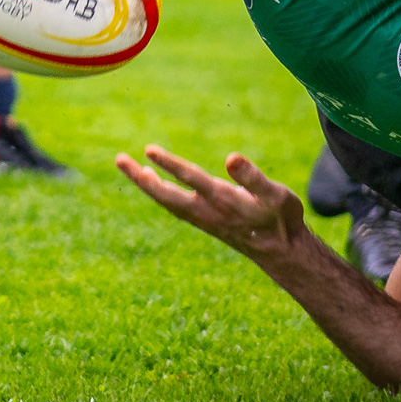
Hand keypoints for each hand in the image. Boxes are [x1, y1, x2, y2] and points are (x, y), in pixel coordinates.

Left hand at [118, 146, 309, 263]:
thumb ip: (253, 177)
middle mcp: (206, 211)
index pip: (190, 179)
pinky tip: (157, 185)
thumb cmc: (281, 218)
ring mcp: (203, 218)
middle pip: (165, 194)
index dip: (170, 164)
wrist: (280, 251)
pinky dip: (161, 193)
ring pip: (167, 200)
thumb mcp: (276, 194)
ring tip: (133, 169)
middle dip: (141, 177)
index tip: (148, 150)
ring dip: (148, 185)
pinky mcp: (205, 222)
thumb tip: (231, 158)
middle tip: (119, 160)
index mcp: (222, 200)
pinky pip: (175, 206)